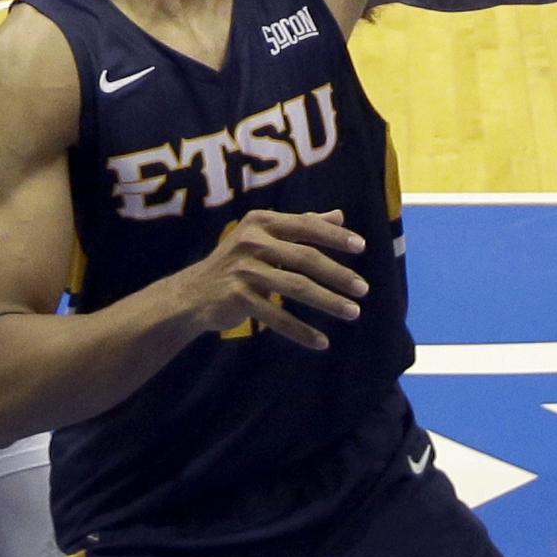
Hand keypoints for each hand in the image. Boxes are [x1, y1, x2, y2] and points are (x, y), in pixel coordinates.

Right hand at [173, 210, 369, 348]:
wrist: (192, 293)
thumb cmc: (238, 261)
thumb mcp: (264, 236)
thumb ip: (301, 224)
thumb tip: (339, 215)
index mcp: (261, 221)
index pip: (306, 225)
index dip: (334, 237)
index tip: (362, 247)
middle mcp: (251, 241)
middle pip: (305, 258)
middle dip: (337, 274)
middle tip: (363, 288)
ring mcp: (242, 270)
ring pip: (295, 287)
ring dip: (328, 302)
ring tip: (353, 313)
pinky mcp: (236, 298)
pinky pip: (276, 317)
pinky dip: (301, 331)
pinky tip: (321, 341)